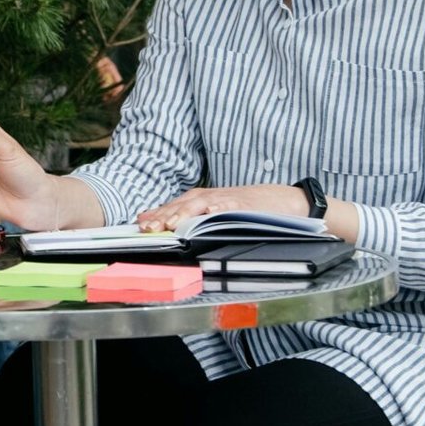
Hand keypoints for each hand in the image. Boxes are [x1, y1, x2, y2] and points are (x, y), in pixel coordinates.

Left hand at [136, 183, 308, 233]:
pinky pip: (228, 206)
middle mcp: (210, 197)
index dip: (156, 216)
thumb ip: (186, 216)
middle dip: (163, 216)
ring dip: (184, 213)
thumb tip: (151, 221)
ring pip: (200, 205)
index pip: (173, 207)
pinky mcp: (244, 204)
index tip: (140, 228)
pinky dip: (217, 209)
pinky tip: (208, 213)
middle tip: (148, 228)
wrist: (284, 200)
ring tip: (170, 224)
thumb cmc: (246, 209)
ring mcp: (226, 199)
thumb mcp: (215, 212)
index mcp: (201, 200)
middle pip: (181, 205)